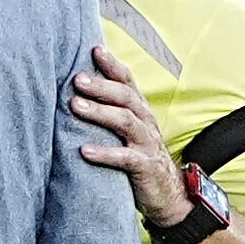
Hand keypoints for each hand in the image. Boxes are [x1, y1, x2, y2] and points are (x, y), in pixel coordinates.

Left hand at [71, 46, 187, 226]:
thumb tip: (80, 89)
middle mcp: (145, 122)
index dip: (113, 64)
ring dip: (99, 112)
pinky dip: (104, 153)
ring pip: (125, 121)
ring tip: (75, 106)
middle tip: (77, 79)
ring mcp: (146, 143)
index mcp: (140, 110)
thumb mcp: (128, 130)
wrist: (169, 193)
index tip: (94, 49)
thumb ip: (111, 110)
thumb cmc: (139, 156)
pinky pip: (124, 158)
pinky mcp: (145, 167)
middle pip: (125, 97)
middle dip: (101, 86)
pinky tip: (84, 151)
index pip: (127, 81)